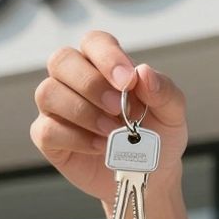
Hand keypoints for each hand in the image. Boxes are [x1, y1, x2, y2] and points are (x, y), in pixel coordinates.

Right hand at [31, 30, 188, 203]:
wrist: (150, 176)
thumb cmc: (158, 135)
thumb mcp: (172, 113)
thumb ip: (163, 90)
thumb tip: (143, 72)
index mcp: (103, 64)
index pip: (93, 41)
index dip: (107, 56)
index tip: (128, 81)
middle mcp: (74, 79)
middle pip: (61, 60)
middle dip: (90, 83)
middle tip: (118, 108)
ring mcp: (58, 107)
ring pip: (47, 93)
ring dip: (82, 112)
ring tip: (112, 132)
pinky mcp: (48, 137)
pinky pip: (46, 129)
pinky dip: (75, 139)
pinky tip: (99, 147)